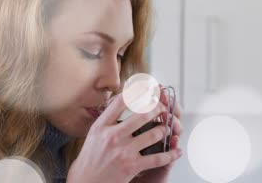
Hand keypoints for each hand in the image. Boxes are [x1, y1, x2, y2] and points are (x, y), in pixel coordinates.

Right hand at [67, 92, 182, 182]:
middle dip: (157, 108)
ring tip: (167, 128)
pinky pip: (157, 158)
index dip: (136, 92)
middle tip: (162, 107)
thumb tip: (122, 103)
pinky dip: (170, 154)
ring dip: (164, 130)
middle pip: (142, 115)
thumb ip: (107, 120)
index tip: (146, 88)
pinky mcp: (132, 166)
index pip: (120, 102)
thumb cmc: (89, 159)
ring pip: (153, 134)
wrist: (85, 182)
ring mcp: (123, 151)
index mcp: (101, 126)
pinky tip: (177, 151)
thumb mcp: (93, 135)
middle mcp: (112, 136)